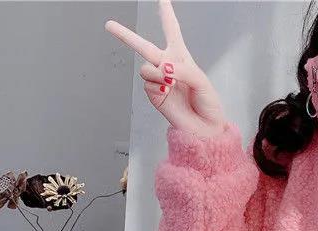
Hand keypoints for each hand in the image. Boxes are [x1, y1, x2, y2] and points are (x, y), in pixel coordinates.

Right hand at [105, 0, 225, 137]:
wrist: (204, 129)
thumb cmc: (208, 105)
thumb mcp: (202, 82)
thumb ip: (183, 70)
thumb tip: (163, 68)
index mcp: (181, 58)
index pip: (172, 31)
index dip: (166, 14)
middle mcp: (167, 67)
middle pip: (144, 46)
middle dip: (125, 35)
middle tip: (109, 25)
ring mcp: (159, 81)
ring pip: (146, 67)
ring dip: (157, 74)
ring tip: (171, 84)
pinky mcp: (153, 95)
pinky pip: (148, 84)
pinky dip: (158, 87)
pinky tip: (168, 93)